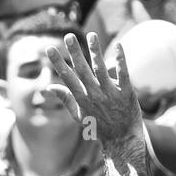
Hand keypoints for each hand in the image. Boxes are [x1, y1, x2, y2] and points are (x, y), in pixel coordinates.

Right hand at [46, 32, 143, 155]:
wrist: (122, 140)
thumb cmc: (98, 126)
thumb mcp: (78, 115)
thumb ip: (65, 99)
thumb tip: (49, 87)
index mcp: (82, 99)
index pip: (67, 78)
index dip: (58, 63)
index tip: (50, 49)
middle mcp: (94, 95)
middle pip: (82, 71)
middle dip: (74, 53)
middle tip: (68, 36)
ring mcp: (110, 94)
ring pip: (101, 69)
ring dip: (95, 52)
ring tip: (91, 35)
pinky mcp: (126, 93)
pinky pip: (123, 74)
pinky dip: (120, 60)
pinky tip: (119, 45)